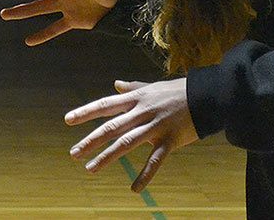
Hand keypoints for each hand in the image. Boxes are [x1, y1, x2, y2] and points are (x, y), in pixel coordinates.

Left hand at [66, 79, 196, 191]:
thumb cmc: (176, 91)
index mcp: (136, 98)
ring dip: (107, 157)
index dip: (85, 112)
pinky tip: (134, 189)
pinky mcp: (170, 140)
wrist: (205, 96)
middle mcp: (142, 112)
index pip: (105, 105)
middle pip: (111, 127)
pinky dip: (145, 175)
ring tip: (90, 168)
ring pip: (127, 143)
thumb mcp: (151, 87)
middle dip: (91, 141)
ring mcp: (155, 126)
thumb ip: (132, 88)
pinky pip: (155, 160)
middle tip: (74, 153)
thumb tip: (116, 84)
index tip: (68, 120)